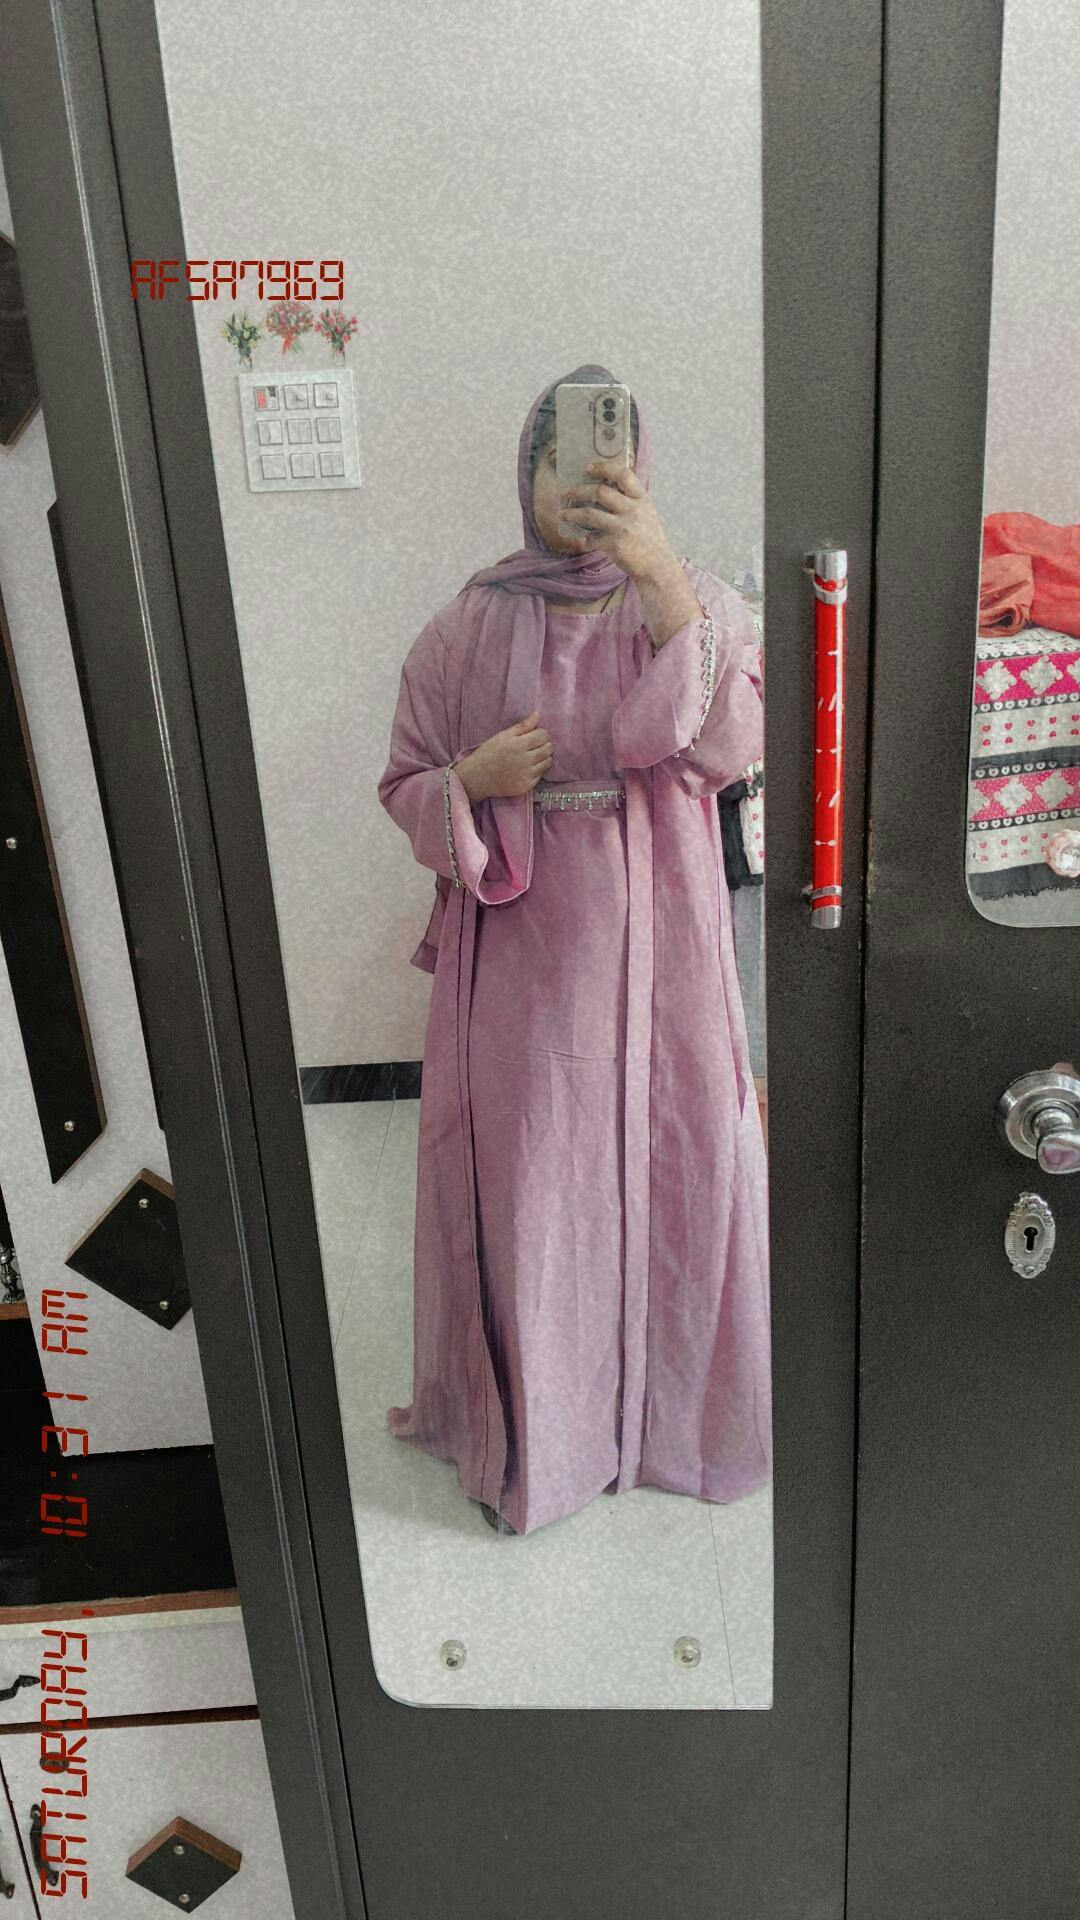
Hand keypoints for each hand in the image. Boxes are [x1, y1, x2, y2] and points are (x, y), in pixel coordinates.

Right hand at [455, 710, 553, 801]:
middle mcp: (524, 760)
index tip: (534, 736)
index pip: (544, 735)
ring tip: (532, 757)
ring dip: (543, 757)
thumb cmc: (489, 753)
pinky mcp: (526, 786)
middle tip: (535, 746)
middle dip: (545, 744)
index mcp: (518, 744)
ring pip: (548, 762)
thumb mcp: (503, 736)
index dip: (541, 733)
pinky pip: (541, 775)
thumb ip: (522, 726)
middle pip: (549, 748)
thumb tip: (537, 714)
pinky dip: (537, 770)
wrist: (477, 777)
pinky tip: (526, 768)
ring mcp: (526, 775)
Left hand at [558, 458, 679, 584]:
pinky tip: (579, 538)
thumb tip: (607, 488)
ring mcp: (622, 528)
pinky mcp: (613, 545)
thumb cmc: (651, 540)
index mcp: (641, 499)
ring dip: (572, 513)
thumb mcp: (647, 513)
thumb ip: (631, 500)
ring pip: (589, 514)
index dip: (603, 467)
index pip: (623, 474)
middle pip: (599, 491)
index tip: (588, 468)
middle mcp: (632, 510)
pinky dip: (582, 539)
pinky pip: (590, 538)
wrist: (658, 567)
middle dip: (578, 490)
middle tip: (566, 492)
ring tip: (562, 514)